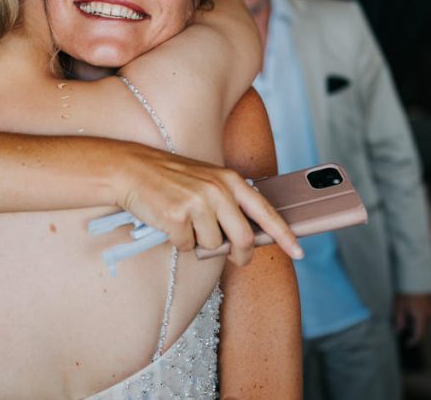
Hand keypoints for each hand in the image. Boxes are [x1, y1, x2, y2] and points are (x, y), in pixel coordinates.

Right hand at [114, 146, 302, 265]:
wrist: (132, 169)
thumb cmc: (170, 178)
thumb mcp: (206, 180)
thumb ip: (229, 203)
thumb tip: (246, 238)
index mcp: (229, 180)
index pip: (265, 211)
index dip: (284, 235)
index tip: (298, 251)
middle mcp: (218, 190)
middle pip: (243, 239)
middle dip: (241, 255)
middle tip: (237, 260)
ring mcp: (198, 204)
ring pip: (212, 246)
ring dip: (199, 242)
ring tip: (185, 221)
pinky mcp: (178, 218)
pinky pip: (187, 246)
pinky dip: (179, 241)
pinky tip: (169, 222)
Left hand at [393, 293, 430, 344]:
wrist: (416, 276)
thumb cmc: (407, 291)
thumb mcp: (400, 306)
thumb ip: (399, 320)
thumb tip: (399, 330)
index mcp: (422, 317)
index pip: (419, 334)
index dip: (413, 341)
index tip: (408, 344)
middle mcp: (430, 314)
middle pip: (421, 326)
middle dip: (412, 326)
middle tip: (403, 322)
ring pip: (423, 318)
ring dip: (415, 318)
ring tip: (405, 309)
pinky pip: (426, 312)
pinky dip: (419, 312)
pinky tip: (411, 305)